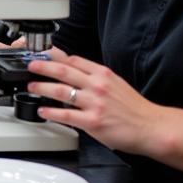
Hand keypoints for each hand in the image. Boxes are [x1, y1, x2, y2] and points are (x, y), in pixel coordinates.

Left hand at [26, 48, 160, 150]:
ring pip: (61, 91)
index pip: (73, 60)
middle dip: (42, 67)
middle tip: (30, 66)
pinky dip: (50, 112)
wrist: (151, 127)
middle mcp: (97, 86)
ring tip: (31, 87)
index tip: (41, 55)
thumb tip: (71, 69)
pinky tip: (42, 111)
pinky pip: (65, 115)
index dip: (54, 57)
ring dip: (42, 88)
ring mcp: (94, 103)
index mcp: (103, 74)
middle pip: (63, 71)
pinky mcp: (92, 121)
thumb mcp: (115, 83)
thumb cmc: (133, 108)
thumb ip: (93, 76)